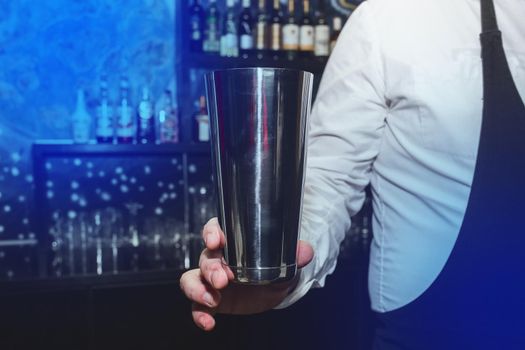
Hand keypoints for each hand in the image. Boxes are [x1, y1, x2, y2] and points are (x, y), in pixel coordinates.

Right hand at [179, 217, 313, 330]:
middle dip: (211, 268)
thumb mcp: (285, 260)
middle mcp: (217, 258)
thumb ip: (295, 254)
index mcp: (232, 241)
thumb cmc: (272, 267)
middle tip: (223, 279)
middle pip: (206, 257)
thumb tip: (305, 251)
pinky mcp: (210, 299)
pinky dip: (199, 314)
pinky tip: (208, 322)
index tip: (216, 240)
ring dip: (198, 288)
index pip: (215, 229)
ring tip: (212, 300)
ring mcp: (210, 279)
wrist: (271, 289)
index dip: (212, 232)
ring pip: (192, 279)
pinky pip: (196, 306)